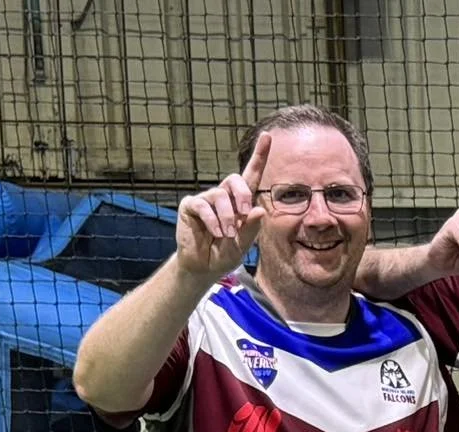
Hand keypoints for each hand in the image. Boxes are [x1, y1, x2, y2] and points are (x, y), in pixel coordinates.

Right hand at [175, 133, 270, 276]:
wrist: (203, 267)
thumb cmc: (225, 253)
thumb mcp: (243, 244)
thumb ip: (251, 228)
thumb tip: (258, 210)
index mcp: (240, 202)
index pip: (252, 176)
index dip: (259, 156)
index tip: (268, 136)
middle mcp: (224, 196)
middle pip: (235, 179)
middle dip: (243, 195)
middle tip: (244, 214)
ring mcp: (206, 200)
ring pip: (220, 196)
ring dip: (227, 217)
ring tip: (227, 234)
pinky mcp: (191, 206)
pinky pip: (203, 205)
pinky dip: (212, 220)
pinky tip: (215, 232)